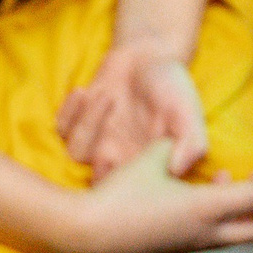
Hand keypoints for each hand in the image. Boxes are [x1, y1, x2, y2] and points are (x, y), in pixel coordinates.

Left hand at [58, 41, 209, 180]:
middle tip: (110, 147)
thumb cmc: (170, 86)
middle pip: (95, 183)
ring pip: (76, 153)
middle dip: (97, 167)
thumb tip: (176, 171)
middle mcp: (118, 159)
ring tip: (108, 97)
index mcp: (144, 166)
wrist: (147, 55)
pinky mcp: (78, 122)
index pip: (128, 197)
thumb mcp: (189, 113)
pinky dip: (70, 111)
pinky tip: (86, 92)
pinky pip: (61, 129)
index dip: (123, 188)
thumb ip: (191, 143)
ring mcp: (96, 141)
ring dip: (87, 124)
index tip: (130, 159)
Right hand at [58, 141, 252, 252]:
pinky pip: (212, 236)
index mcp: (206, 209)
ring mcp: (190, 247)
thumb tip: (181, 147)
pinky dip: (218, 216)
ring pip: (233, 234)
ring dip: (237, 208)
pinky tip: (195, 196)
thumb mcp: (151, 160)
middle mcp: (205, 234)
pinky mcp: (175, 251)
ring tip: (220, 179)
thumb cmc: (120, 195)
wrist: (87, 235)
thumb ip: (174, 148)